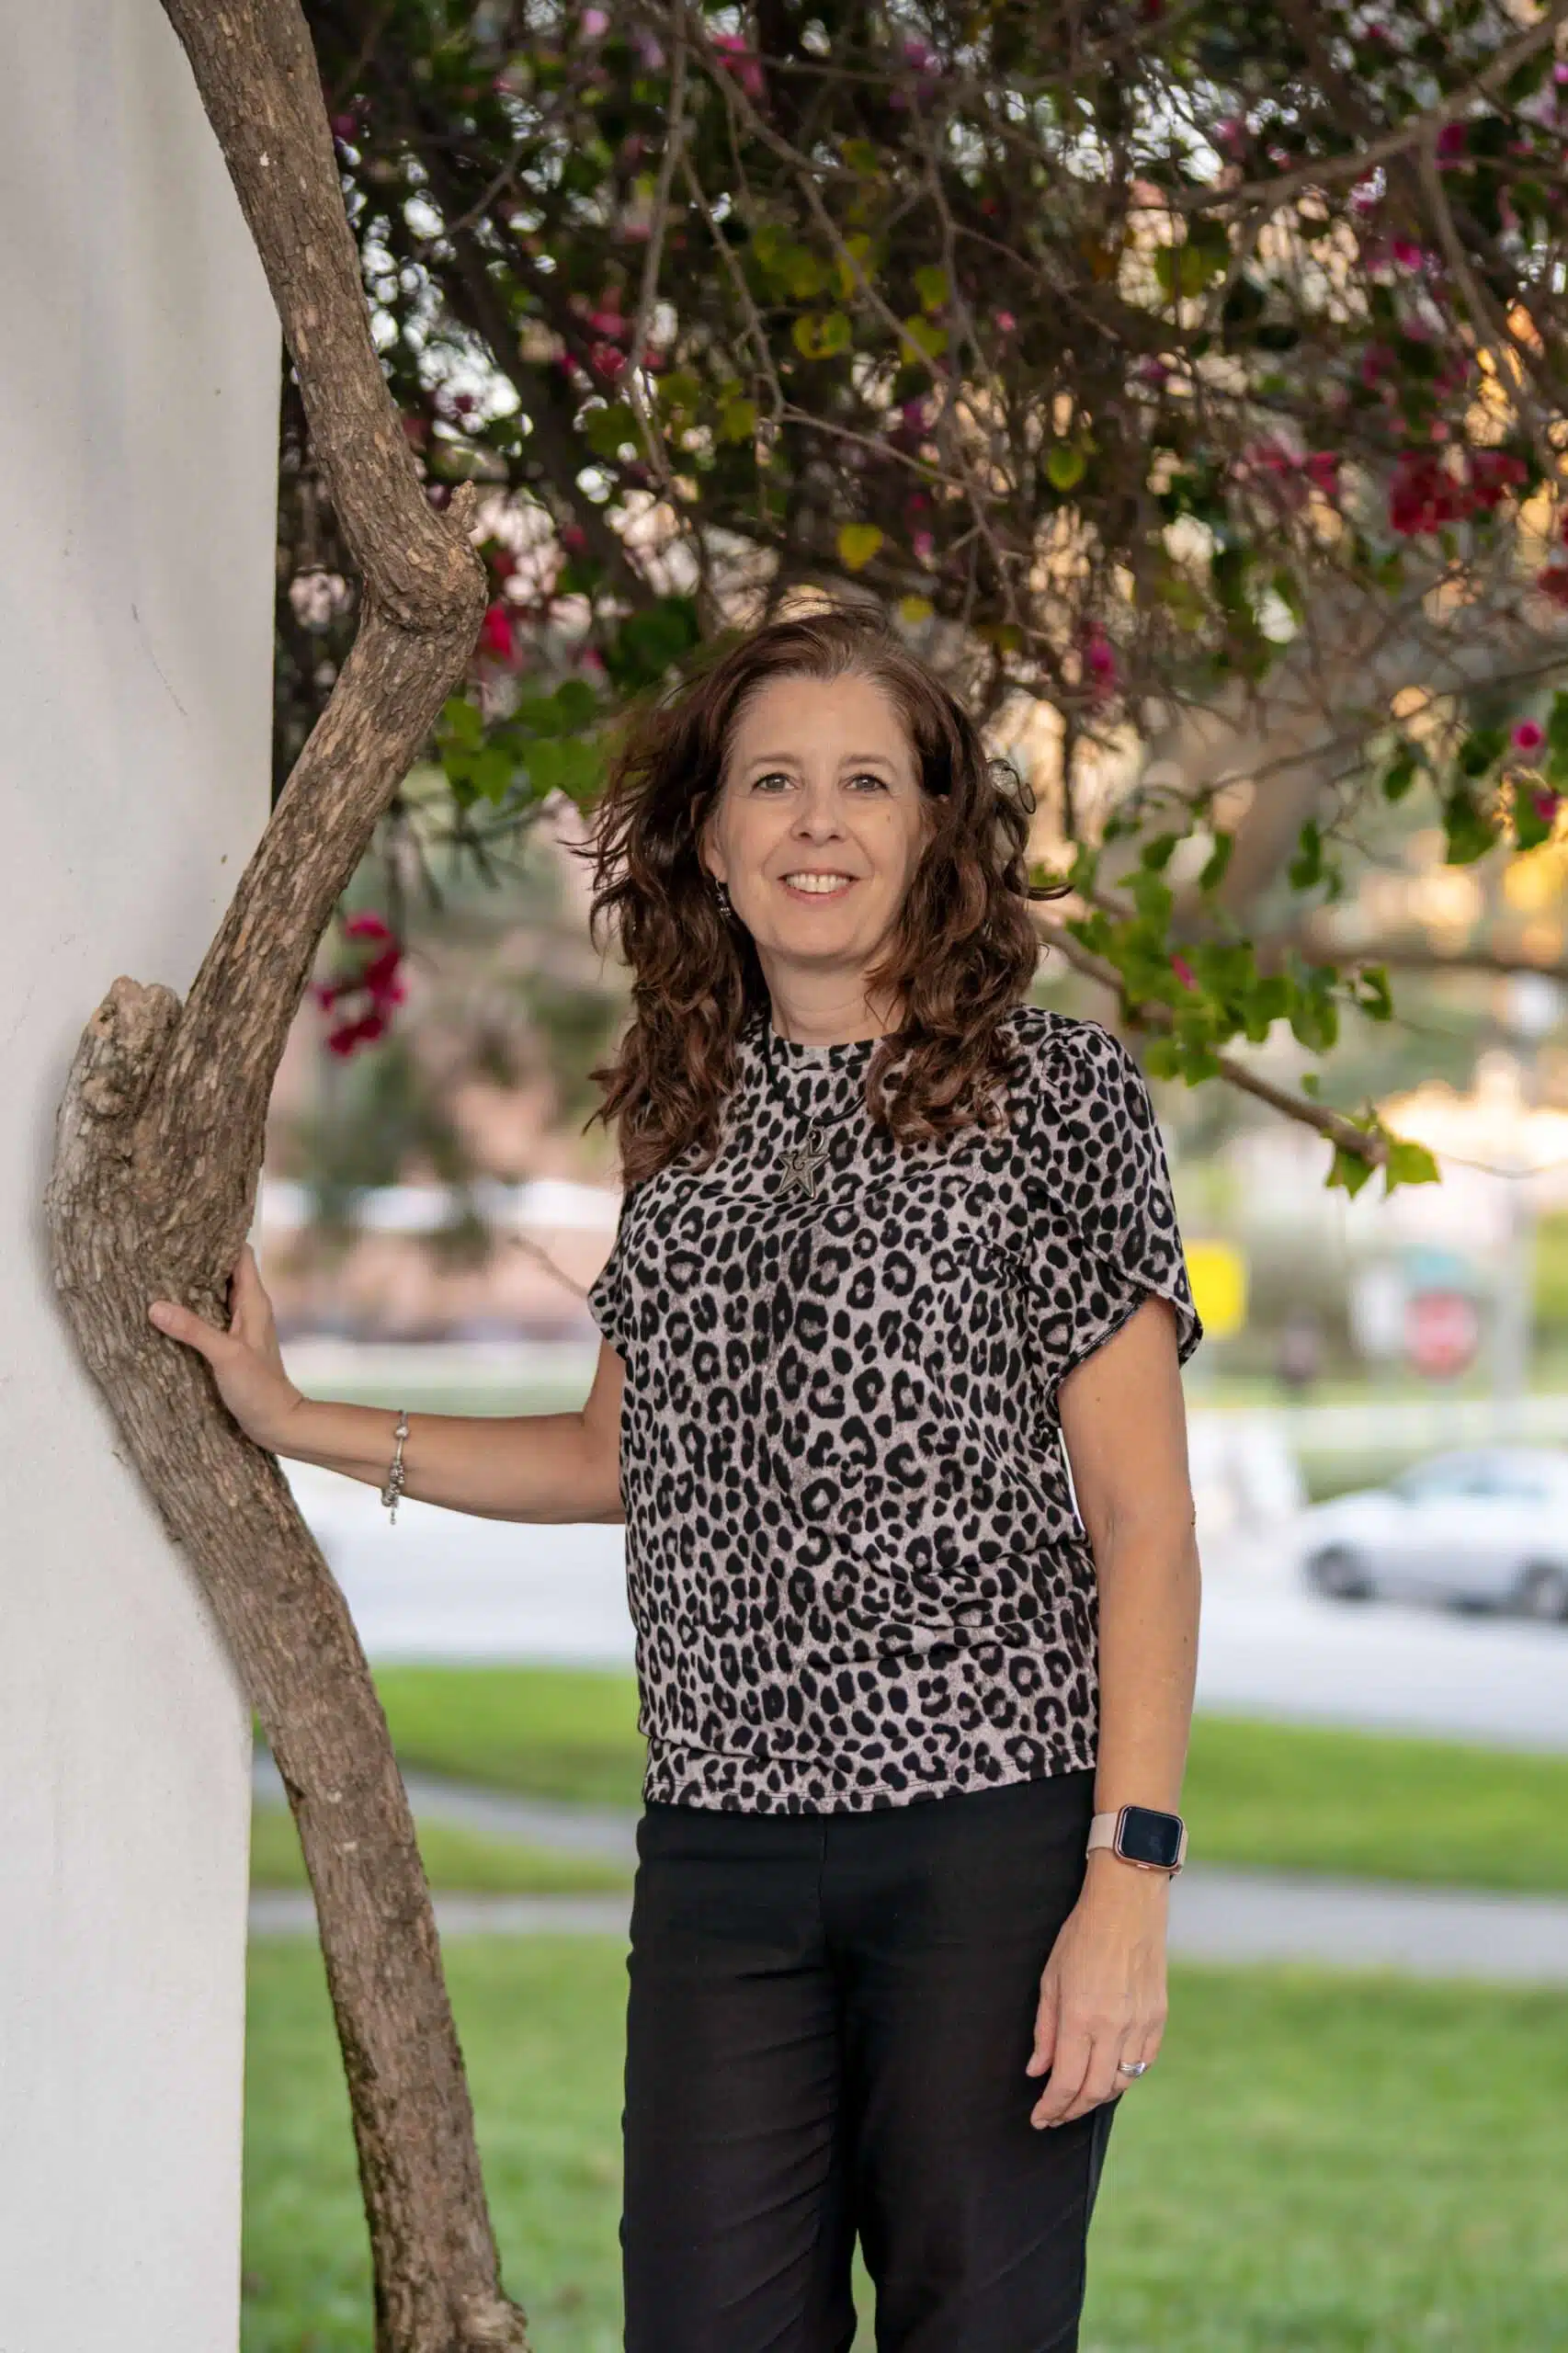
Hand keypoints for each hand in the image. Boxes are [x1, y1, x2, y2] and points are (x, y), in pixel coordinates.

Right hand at [147, 1242, 305, 1451]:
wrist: (277, 1421)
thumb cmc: (260, 1388)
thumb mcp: (225, 1356)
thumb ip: (193, 1330)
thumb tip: (155, 1306)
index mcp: (254, 1302)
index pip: (240, 1254)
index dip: (220, 1237)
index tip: (191, 1225)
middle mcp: (248, 1309)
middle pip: (224, 1271)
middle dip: (199, 1258)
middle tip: (163, 1245)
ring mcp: (239, 1326)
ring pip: (214, 1293)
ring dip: (192, 1284)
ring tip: (159, 1270)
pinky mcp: (229, 1344)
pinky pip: (208, 1316)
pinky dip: (191, 1309)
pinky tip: (169, 1310)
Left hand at [1025, 1852, 1169, 2127]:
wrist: (1127, 1905)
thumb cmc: (1081, 1936)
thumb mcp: (1050, 1979)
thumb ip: (1044, 2030)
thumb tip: (1037, 2071)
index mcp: (1080, 2016)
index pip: (1065, 2082)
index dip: (1051, 2108)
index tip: (1039, 2119)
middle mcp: (1113, 2027)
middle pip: (1094, 2091)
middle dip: (1071, 2110)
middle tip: (1055, 2115)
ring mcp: (1140, 2024)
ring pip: (1121, 2083)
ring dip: (1097, 2097)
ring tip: (1078, 2098)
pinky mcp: (1159, 2018)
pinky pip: (1143, 2063)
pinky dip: (1124, 2076)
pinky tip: (1108, 2074)